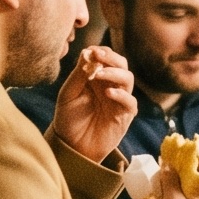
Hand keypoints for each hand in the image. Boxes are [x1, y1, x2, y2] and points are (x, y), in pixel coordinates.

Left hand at [49, 46, 137, 164]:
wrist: (71, 147)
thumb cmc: (68, 119)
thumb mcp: (68, 94)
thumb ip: (78, 74)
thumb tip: (87, 52)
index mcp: (96, 78)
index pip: (106, 57)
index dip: (101, 52)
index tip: (91, 51)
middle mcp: (110, 86)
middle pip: (121, 64)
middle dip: (111, 58)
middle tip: (99, 56)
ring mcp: (119, 100)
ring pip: (128, 79)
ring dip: (115, 73)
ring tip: (99, 75)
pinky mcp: (124, 116)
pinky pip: (130, 102)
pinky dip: (122, 95)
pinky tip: (108, 93)